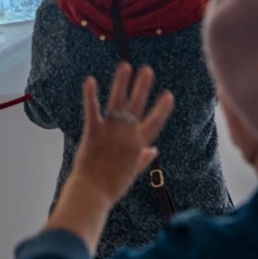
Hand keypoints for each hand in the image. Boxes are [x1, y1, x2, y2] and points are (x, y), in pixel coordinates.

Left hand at [71, 63, 174, 205]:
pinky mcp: (93, 131)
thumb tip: (153, 150)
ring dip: (121, 82)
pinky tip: (90, 80)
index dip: (162, 108)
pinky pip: (92, 109)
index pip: (155, 121)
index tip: (168, 94)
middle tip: (147, 69)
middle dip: (142, 86)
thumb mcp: (133, 174)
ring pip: (117, 102)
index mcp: (139, 144)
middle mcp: (127, 134)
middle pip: (137, 105)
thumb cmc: (113, 186)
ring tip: (125, 65)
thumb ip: (143, 159)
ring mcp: (110, 131)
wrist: (93, 193)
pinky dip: (90, 95)